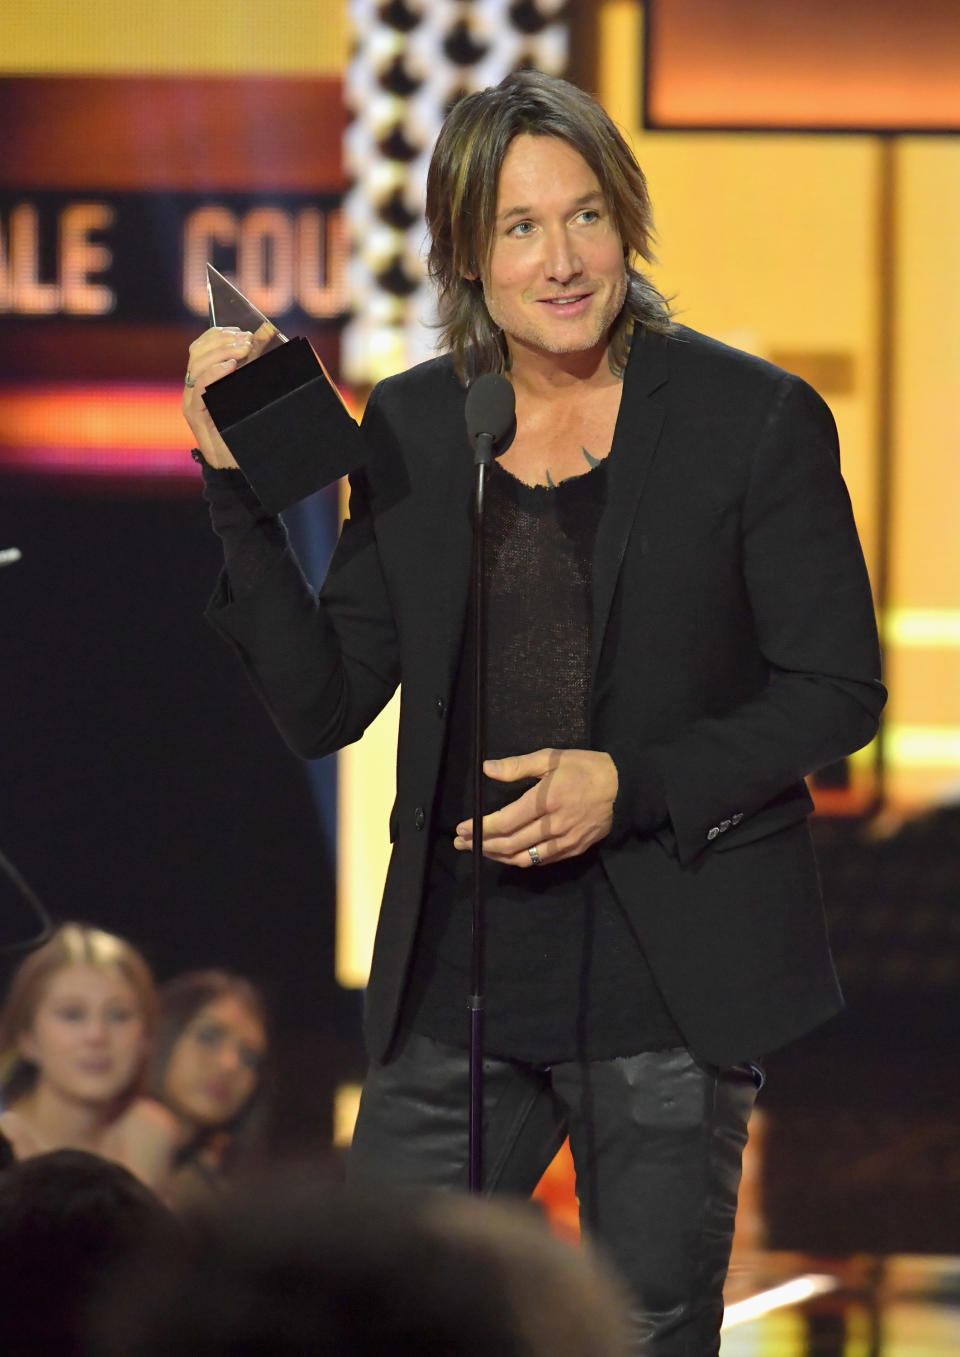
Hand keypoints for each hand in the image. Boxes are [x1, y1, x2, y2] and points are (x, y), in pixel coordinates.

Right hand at [181, 326, 262, 468]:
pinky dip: (213, 374)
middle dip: (221, 341)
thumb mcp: (248, 395)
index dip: (218, 334)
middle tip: (245, 340)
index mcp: (204, 379)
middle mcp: (193, 388)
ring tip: (241, 351)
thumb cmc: (245, 429)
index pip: (201, 347)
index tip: (239, 330)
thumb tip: (259, 344)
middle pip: (197, 352)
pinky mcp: (194, 415)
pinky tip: (229, 368)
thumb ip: (248, 372)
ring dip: (220, 353)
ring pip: (196, 366)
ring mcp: (191, 401)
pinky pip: (199, 388)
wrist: (237, 465)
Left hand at [454, 748, 617, 867]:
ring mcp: (565, 841)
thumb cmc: (583, 767)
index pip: (505, 822)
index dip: (480, 828)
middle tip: (462, 843)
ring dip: (498, 857)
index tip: (461, 829)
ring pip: (525, 858)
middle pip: (510, 844)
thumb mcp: (550, 757)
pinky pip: (542, 860)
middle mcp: (554, 825)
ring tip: (481, 851)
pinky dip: (522, 860)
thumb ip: (517, 765)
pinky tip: (509, 855)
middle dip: (482, 845)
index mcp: (545, 800)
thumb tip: (487, 769)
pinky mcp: (575, 849)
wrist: (622, 787)